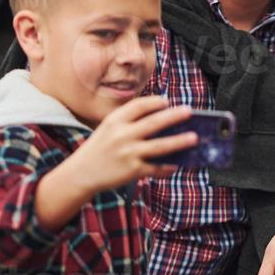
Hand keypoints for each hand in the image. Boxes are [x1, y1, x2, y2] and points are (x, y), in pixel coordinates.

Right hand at [35, 97, 194, 229]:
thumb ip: (129, 122)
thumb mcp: (108, 129)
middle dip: (173, 116)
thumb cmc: (99, 149)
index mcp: (114, 121)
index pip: (138, 106)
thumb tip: (163, 120)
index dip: (155, 102)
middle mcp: (121, 135)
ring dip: (179, 141)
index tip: (166, 101)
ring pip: (160, 146)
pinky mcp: (132, 171)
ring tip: (194, 137)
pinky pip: (156, 167)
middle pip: (153, 123)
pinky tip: (178, 164)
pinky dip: (168, 166)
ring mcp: (128, 153)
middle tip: (189, 111)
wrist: (80, 174)